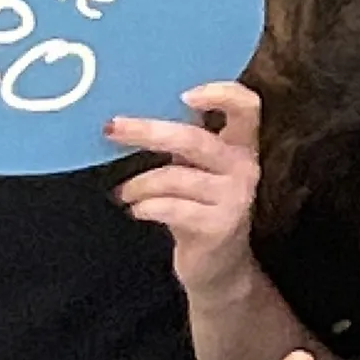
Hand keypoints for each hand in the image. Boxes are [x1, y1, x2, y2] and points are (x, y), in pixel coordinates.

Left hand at [108, 80, 262, 300]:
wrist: (219, 267)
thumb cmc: (199, 206)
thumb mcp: (198, 168)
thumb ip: (183, 139)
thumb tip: (134, 110)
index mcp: (242, 145)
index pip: (247, 106)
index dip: (220, 93)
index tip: (183, 94)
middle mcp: (244, 167)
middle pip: (194, 139)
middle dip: (147, 131)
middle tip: (112, 128)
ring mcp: (234, 198)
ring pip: (175, 176)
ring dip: (139, 183)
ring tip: (123, 192)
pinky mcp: (218, 226)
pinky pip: (171, 208)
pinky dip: (146, 206)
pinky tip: (136, 210)